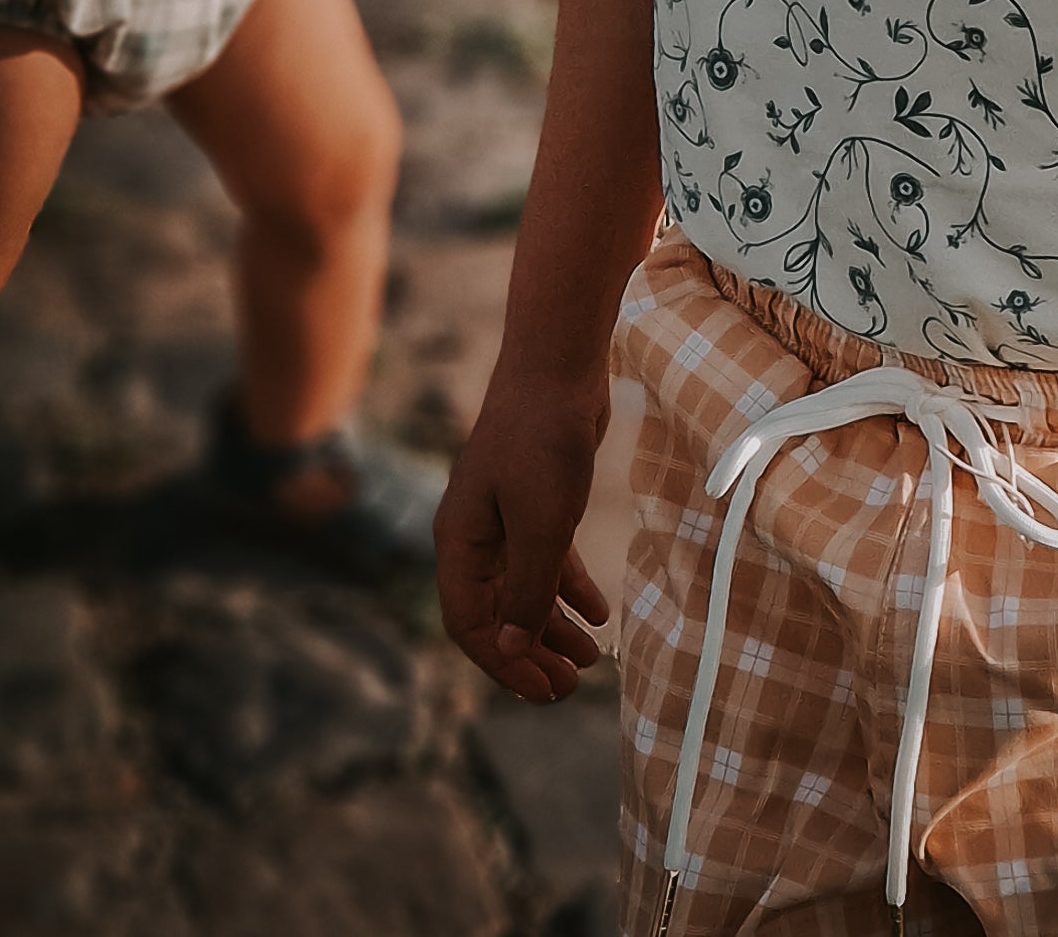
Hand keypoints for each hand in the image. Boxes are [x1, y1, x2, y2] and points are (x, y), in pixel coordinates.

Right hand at [435, 377, 611, 702]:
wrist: (558, 365)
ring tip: (589, 661)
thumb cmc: (542, 440)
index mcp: (459, 542)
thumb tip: (511, 651)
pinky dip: (568, 587)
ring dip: (552, 626)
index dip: (504, 663)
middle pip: (495, 613)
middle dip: (529, 654)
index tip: (544, 692)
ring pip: (523, 589)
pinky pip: (545, 558)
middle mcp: (475, 535)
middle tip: (569, 689)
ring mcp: (504, 516)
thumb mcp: (540, 525)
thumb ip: (526, 590)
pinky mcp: (535, 499)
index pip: (469, 624)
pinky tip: (598, 612)